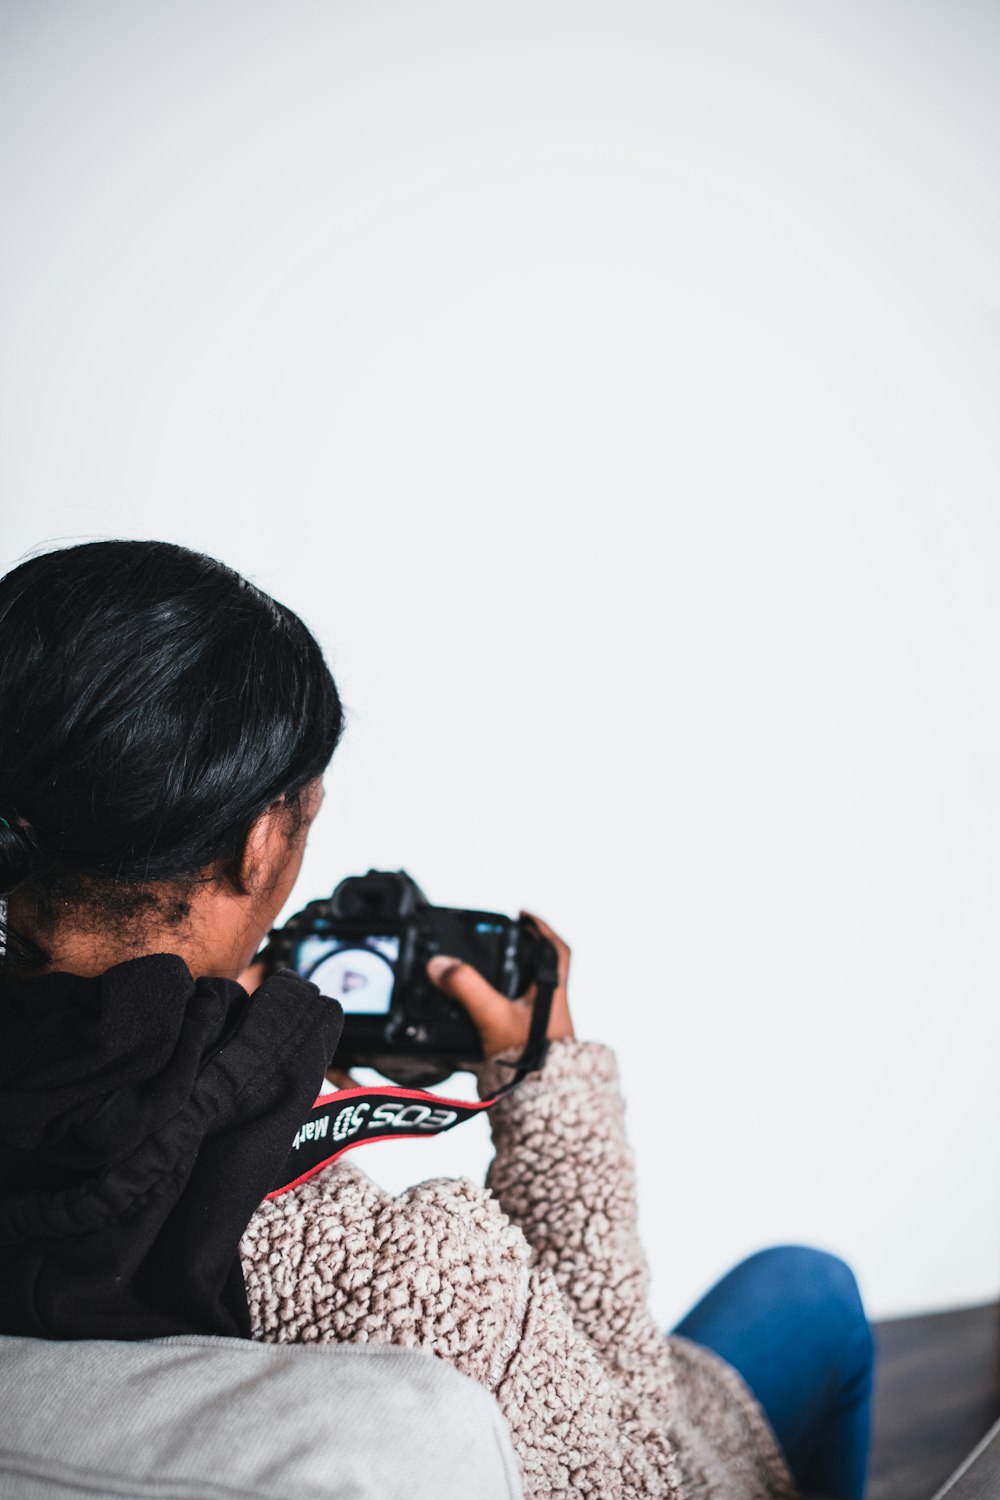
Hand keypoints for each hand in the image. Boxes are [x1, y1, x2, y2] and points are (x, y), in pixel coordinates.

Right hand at [425, 911, 574, 1059]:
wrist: (541, 1099)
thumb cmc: (530, 1057)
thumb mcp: (493, 1015)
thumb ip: (466, 987)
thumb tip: (441, 964)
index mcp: (550, 987)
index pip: (554, 947)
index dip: (539, 926)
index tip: (521, 914)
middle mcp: (550, 1001)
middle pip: (538, 965)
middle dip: (517, 950)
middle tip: (495, 939)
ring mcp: (541, 1021)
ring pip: (525, 988)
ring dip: (507, 977)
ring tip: (482, 969)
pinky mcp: (528, 1038)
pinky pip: (514, 1009)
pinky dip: (498, 1001)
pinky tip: (481, 1006)